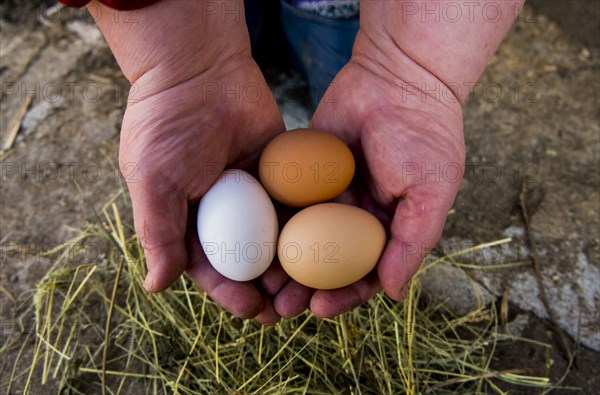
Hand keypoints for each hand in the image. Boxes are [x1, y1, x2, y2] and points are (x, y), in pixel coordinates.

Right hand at [92, 1, 286, 323]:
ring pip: (277, 237)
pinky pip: (296, 202)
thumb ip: (158, 233)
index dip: (231, 292)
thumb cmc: (167, 125)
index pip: (211, 267)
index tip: (253, 309)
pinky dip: (309, 224)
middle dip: (267, 285)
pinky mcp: (281, 170)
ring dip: (293, 262)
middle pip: (249, 258)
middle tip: (289, 305)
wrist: (198, 67)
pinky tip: (327, 243)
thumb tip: (155, 286)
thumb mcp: (153, 181)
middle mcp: (223, 210)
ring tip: (312, 283)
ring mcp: (254, 191)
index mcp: (187, 218)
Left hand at [273, 29, 465, 317]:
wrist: (398, 77)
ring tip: (262, 282)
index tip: (319, 308)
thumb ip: (413, 243)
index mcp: (388, 228)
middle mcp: (355, 218)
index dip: (343, 296)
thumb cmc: (424, 136)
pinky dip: (272, 221)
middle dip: (304, 287)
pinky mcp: (304, 172)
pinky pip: (287, 200)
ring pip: (301, 237)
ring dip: (283, 263)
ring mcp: (328, 195)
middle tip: (281, 304)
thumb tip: (394, 294)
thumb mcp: (430, 193)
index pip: (364, 274)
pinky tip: (254, 239)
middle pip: (326, 262)